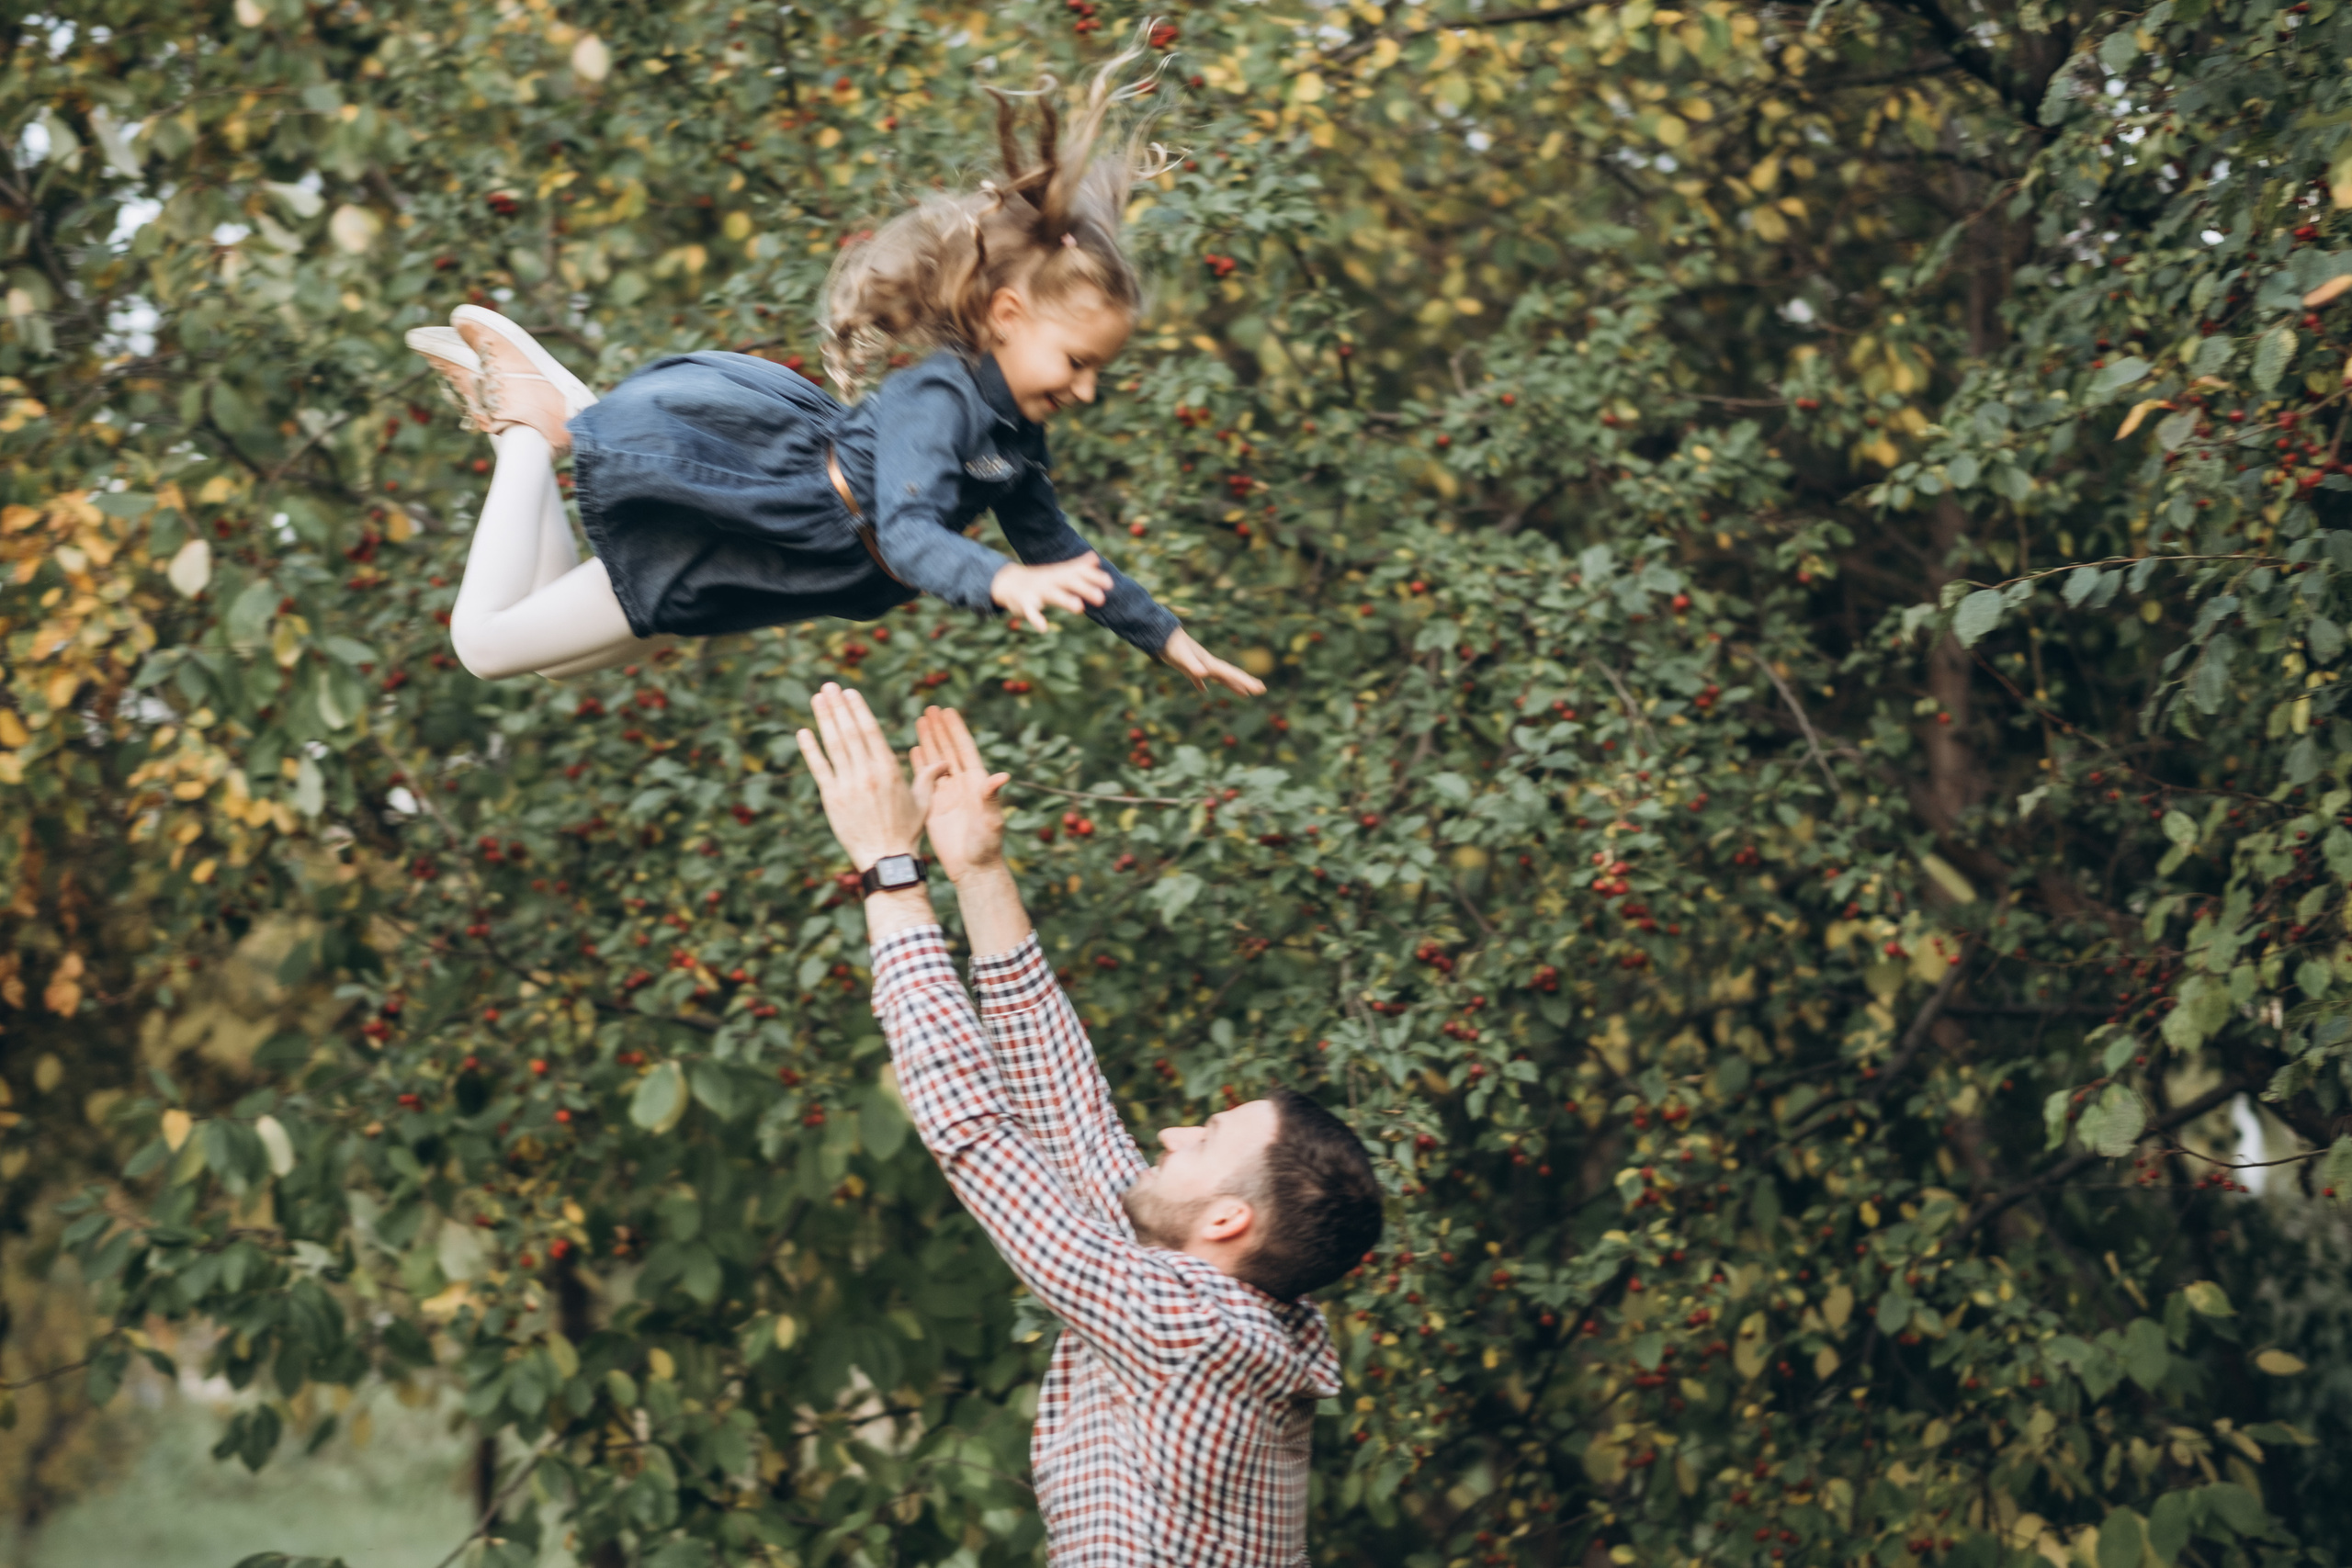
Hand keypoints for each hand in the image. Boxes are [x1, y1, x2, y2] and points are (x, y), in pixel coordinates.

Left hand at [795, 683, 927, 869]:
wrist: (886, 859)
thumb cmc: (907, 831)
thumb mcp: (922, 802)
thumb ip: (927, 778)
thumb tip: (943, 762)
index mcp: (889, 770)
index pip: (870, 731)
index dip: (858, 709)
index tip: (849, 692)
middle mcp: (867, 773)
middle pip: (849, 732)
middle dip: (838, 706)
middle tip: (828, 686)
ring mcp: (847, 786)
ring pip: (833, 745)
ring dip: (824, 719)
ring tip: (818, 699)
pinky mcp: (832, 799)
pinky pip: (819, 769)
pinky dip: (810, 749)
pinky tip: (803, 732)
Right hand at [910, 706, 1009, 884]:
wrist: (973, 868)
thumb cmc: (987, 845)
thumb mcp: (991, 819)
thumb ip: (992, 797)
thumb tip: (1003, 775)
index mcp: (976, 783)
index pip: (964, 749)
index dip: (955, 730)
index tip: (947, 710)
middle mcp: (961, 785)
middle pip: (948, 750)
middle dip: (939, 729)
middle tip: (929, 709)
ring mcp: (947, 795)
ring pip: (935, 762)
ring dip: (928, 741)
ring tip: (919, 721)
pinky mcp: (934, 807)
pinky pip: (925, 781)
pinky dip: (919, 764)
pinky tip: (912, 749)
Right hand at [991, 553, 1110, 632]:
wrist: (1008, 582)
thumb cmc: (1040, 579)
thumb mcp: (1059, 572)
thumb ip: (1078, 567)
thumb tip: (1095, 558)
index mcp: (1059, 575)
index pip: (1078, 573)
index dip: (1094, 577)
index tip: (1110, 583)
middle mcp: (1050, 581)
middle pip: (1069, 583)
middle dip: (1084, 589)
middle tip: (1101, 598)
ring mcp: (1037, 591)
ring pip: (1052, 594)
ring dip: (1065, 600)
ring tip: (1079, 608)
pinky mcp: (1024, 603)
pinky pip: (1029, 611)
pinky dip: (1035, 619)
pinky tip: (1043, 628)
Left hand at [1158, 628, 1265, 696]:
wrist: (1161, 635)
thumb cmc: (1173, 646)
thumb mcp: (1183, 657)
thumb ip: (1193, 666)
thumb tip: (1204, 675)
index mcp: (1210, 663)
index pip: (1231, 674)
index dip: (1245, 682)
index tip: (1259, 689)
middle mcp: (1208, 663)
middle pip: (1231, 675)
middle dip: (1246, 683)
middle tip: (1261, 690)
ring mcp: (1199, 665)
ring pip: (1220, 677)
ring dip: (1232, 685)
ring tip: (1244, 694)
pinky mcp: (1188, 667)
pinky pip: (1200, 678)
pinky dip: (1202, 684)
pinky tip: (1203, 690)